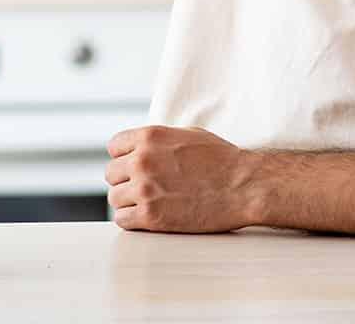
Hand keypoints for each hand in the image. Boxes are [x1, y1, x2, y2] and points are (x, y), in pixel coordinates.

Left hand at [105, 124, 258, 232]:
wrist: (243, 186)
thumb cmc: (223, 160)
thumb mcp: (187, 135)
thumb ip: (159, 141)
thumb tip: (141, 148)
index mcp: (150, 137)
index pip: (114, 147)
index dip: (125, 157)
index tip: (134, 167)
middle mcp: (142, 160)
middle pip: (111, 174)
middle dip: (126, 181)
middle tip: (145, 188)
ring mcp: (145, 188)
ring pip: (115, 198)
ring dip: (129, 202)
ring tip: (149, 204)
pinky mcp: (151, 216)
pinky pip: (122, 220)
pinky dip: (132, 220)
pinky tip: (149, 217)